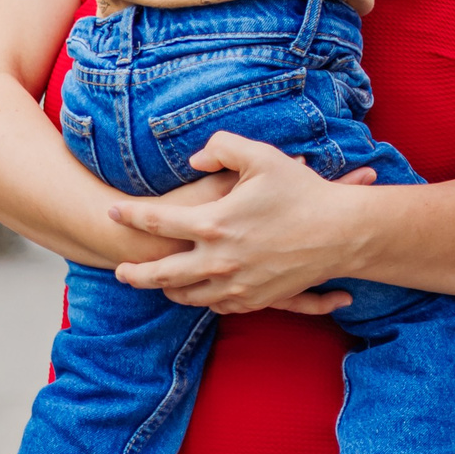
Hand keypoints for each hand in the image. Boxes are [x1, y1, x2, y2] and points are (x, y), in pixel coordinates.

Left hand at [107, 132, 375, 315]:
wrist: (341, 232)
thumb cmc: (302, 191)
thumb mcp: (261, 156)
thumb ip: (221, 147)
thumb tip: (195, 158)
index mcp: (213, 223)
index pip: (157, 221)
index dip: (130, 215)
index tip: (113, 212)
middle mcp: (217, 260)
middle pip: (160, 274)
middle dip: (135, 273)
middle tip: (120, 270)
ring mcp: (236, 284)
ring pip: (187, 296)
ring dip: (167, 290)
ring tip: (157, 284)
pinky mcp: (255, 299)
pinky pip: (218, 305)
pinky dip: (203, 299)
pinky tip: (200, 292)